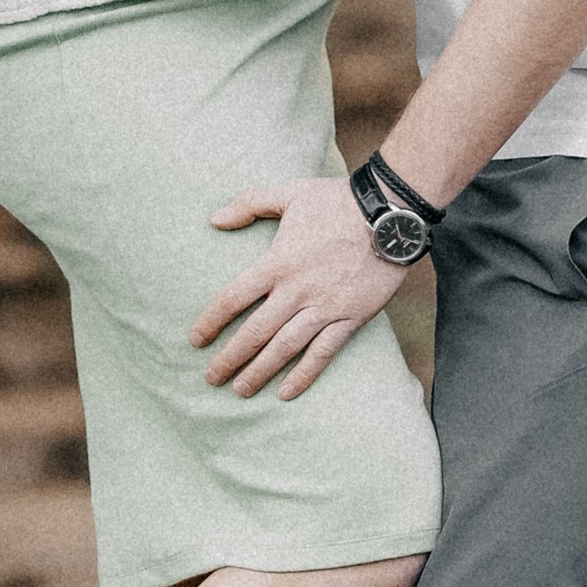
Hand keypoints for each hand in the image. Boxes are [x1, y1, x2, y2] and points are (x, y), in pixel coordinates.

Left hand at [193, 176, 403, 396]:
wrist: (389, 214)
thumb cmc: (336, 201)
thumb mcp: (288, 193)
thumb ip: (249, 204)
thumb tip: (214, 219)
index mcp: (278, 262)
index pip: (234, 298)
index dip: (211, 321)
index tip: (196, 340)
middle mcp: (297, 290)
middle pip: (255, 331)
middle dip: (230, 358)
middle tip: (211, 378)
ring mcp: (324, 307)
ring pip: (285, 348)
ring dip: (260, 371)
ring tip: (241, 391)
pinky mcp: (350, 318)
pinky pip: (323, 353)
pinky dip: (304, 375)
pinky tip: (286, 393)